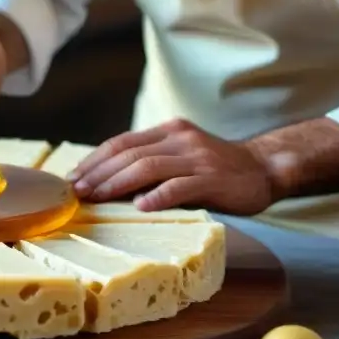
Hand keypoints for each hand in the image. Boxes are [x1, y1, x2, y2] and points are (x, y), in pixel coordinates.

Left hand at [67, 118, 281, 215]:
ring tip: (97, 197)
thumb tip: (107, 182)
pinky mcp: (213, 179)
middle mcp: (180, 139)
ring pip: (148, 167)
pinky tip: (140, 207)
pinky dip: (157, 196)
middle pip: (129, 153)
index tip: (73, 177)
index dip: (95, 159)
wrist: (264, 169)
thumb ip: (151, 162)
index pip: (122, 142)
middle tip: (77, 191)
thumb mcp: (181, 156)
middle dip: (99, 173)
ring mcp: (197, 158)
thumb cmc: (216, 169)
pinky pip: (180, 186)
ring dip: (117, 183)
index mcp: (168, 131)